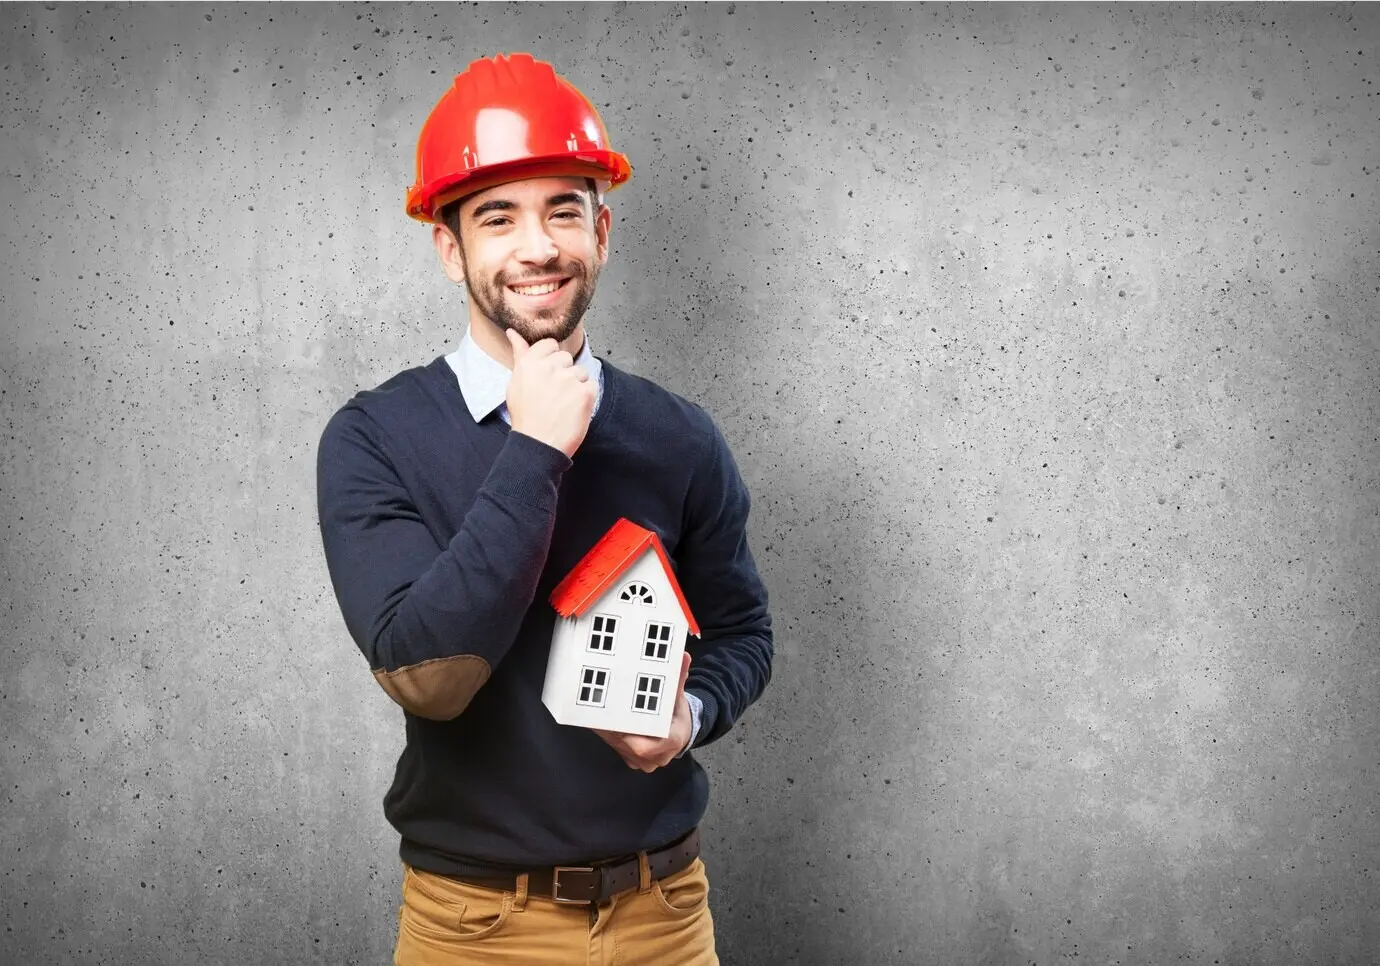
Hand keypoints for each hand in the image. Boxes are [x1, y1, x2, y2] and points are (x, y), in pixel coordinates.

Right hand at [504, 328, 596, 457]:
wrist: (538, 444)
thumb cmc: (526, 416)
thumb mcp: (515, 383)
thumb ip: (520, 355)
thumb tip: (513, 333)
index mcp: (530, 363)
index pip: (550, 344)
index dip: (551, 359)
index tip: (548, 375)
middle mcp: (549, 367)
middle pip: (566, 358)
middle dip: (564, 373)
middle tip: (554, 395)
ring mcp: (568, 379)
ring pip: (580, 372)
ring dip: (576, 386)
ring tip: (563, 405)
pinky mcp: (585, 392)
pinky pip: (592, 385)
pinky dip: (587, 397)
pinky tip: (573, 410)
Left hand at [594, 652, 692, 772]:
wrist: (681, 734)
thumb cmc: (677, 715)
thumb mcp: (679, 697)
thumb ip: (678, 677)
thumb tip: (683, 656)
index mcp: (672, 741)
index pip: (645, 747)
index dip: (626, 736)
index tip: (614, 720)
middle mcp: (658, 757)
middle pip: (628, 746)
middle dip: (613, 729)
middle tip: (599, 710)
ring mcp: (645, 763)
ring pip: (620, 748)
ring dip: (607, 732)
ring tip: (596, 712)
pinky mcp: (634, 762)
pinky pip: (618, 750)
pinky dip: (609, 736)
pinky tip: (600, 721)